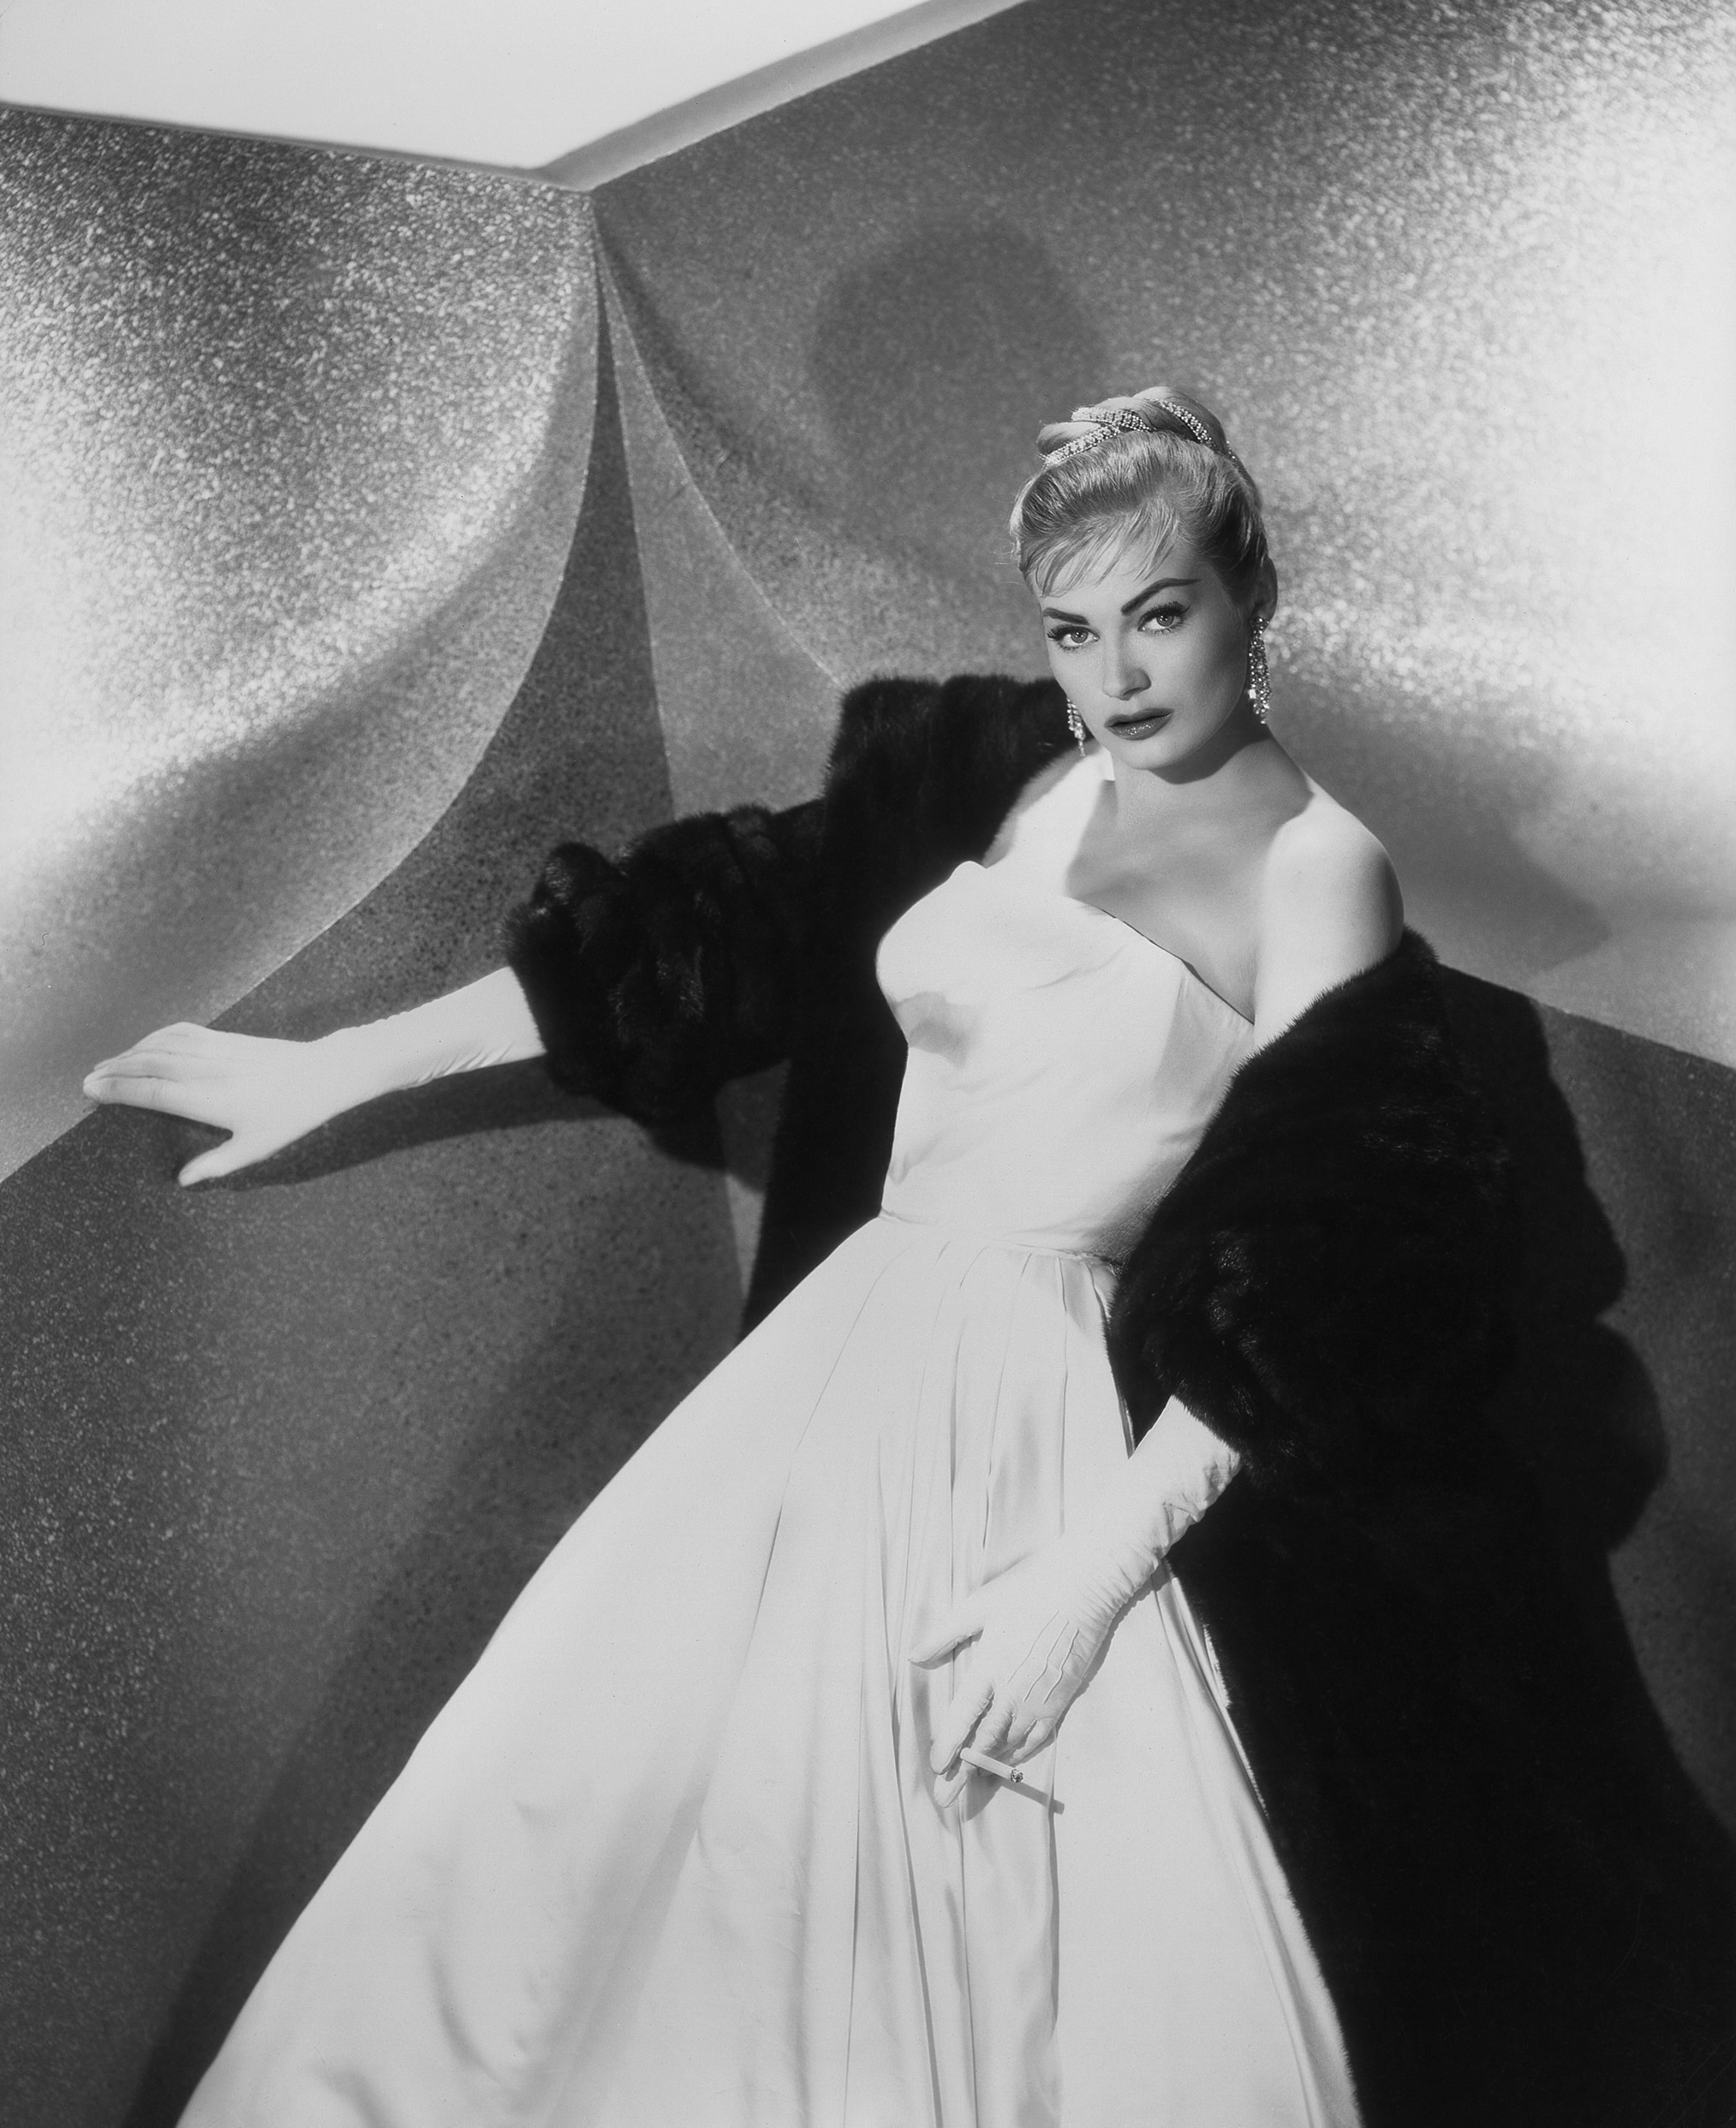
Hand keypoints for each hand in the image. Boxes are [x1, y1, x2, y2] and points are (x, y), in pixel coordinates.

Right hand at [83, 1023, 377, 1183]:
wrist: (323, 1074)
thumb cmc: (291, 1115)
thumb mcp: (256, 1148)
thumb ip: (216, 1164)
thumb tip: (182, 1180)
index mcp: (209, 1100)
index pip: (152, 1093)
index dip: (119, 1091)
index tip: (92, 1091)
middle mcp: (207, 1071)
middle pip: (148, 1066)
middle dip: (114, 1071)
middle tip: (88, 1079)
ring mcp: (215, 1050)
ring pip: (161, 1046)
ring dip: (130, 1053)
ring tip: (107, 1064)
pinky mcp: (225, 1038)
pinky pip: (182, 1033)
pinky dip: (156, 1036)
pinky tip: (144, 1044)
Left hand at [909, 1527, 1145, 1806]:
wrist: (1082, 1588)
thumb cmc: (1028, 1590)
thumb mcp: (978, 1606)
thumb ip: (944, 1634)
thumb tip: (913, 1655)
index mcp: (989, 1667)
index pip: (963, 1718)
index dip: (948, 1747)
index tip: (935, 1768)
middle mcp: (1013, 1691)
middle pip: (984, 1741)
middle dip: (962, 1773)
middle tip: (945, 1799)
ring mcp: (1040, 1699)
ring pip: (1011, 1743)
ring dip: (990, 1766)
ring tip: (972, 1787)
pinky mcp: (1061, 1700)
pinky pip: (1039, 1737)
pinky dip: (1021, 1752)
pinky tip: (1009, 1760)